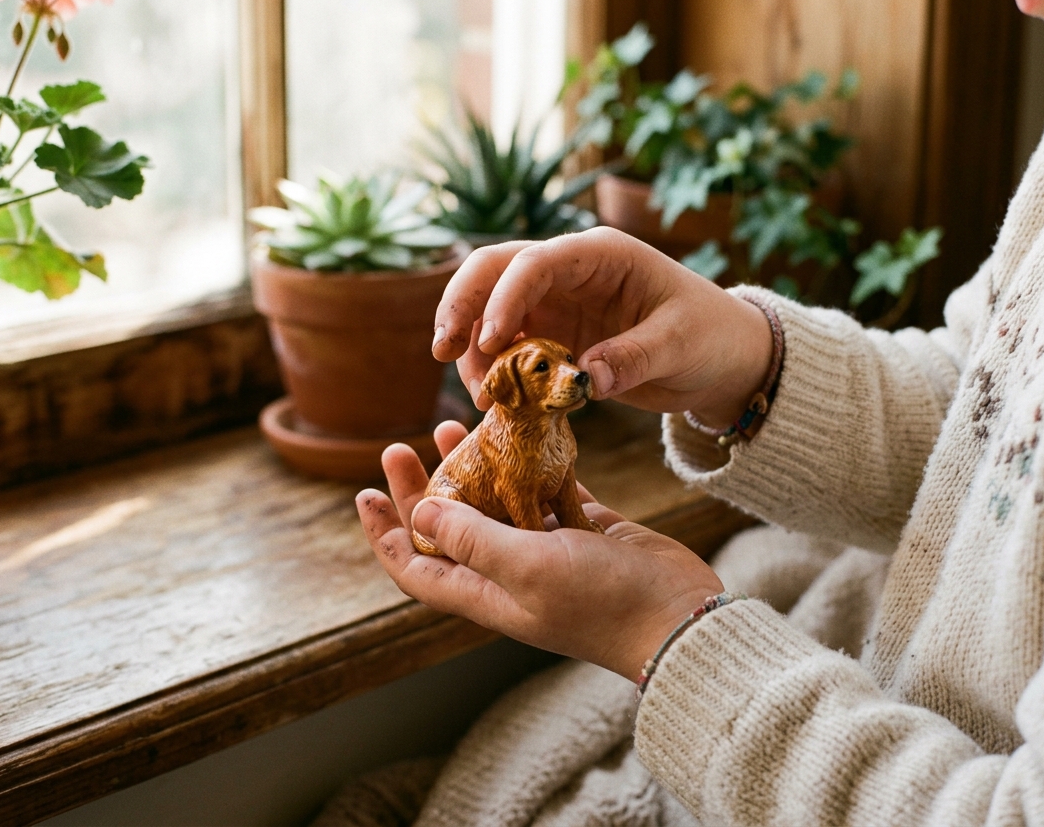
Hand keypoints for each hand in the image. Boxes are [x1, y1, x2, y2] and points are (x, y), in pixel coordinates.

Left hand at [358, 422, 725, 679]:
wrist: (679, 616)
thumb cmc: (603, 602)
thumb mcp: (528, 567)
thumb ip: (473, 538)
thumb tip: (419, 511)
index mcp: (488, 592)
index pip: (416, 566)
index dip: (384, 534)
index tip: (363, 492)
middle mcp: (511, 572)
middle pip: (449, 528)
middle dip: (420, 488)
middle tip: (399, 445)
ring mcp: (549, 550)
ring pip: (495, 503)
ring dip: (471, 468)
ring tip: (451, 427)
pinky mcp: (584, 529)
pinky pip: (546, 490)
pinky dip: (531, 463)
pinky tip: (522, 432)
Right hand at [431, 227, 773, 426]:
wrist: (722, 356)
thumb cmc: (710, 335)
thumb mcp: (681, 345)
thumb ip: (633, 357)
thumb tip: (584, 378)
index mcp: (600, 255)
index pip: (534, 262)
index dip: (503, 298)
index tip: (489, 343)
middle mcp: (568, 271)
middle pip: (492, 271)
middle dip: (460, 307)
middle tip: (441, 353)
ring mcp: (554, 303)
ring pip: (488, 310)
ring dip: (471, 349)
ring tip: (482, 397)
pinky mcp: (550, 336)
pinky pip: (505, 348)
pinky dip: (491, 371)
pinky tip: (492, 402)